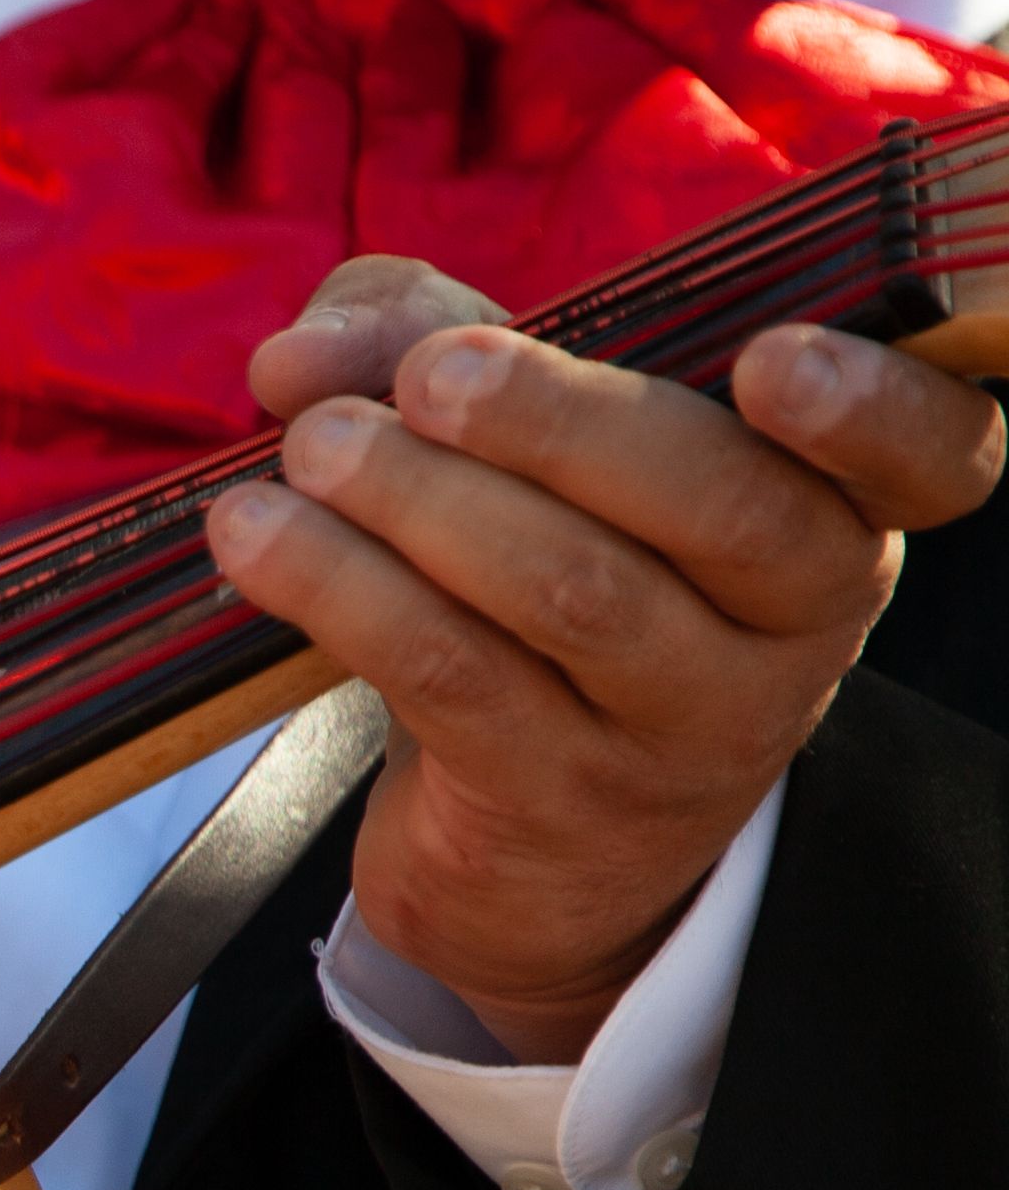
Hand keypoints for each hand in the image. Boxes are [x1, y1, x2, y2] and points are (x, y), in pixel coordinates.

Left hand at [206, 252, 1002, 1061]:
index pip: (933, 455)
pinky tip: (256, 538)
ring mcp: (684, 724)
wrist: (529, 850)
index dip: (875, 409)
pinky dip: (344, 593)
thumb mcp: (518, 440)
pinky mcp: (557, 799)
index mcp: (833, 501)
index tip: (775, 357)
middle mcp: (795, 618)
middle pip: (722, 503)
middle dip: (561, 420)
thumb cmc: (543, 573)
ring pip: (572, 591)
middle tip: (431, 376)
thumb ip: (429, 339)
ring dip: (421, 503)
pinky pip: (454, 677)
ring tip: (309, 449)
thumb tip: (307, 344)